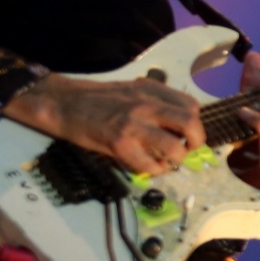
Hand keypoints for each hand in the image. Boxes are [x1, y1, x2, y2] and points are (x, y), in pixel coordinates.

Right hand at [5, 73, 202, 175]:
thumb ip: (155, 100)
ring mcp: (133, 124)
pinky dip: (155, 170)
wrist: (64, 103)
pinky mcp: (119, 142)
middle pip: (190, 124)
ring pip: (174, 147)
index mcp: (151, 90)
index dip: (195, 123)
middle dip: (195, 142)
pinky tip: (150, 168)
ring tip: (167, 162)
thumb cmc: (97, 99)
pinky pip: (149, 164)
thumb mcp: (131, 90)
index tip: (187, 132)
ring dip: (176, 160)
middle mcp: (146, 104)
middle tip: (185, 150)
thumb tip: (177, 121)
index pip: (191, 106)